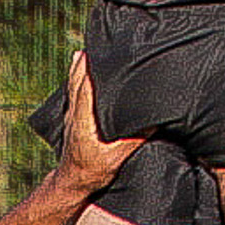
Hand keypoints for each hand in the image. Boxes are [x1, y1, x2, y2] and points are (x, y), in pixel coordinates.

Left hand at [56, 51, 144, 198]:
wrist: (72, 182)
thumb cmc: (93, 171)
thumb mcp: (116, 159)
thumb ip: (133, 140)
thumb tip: (153, 122)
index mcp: (84, 120)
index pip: (86, 88)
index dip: (92, 69)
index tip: (101, 52)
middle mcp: (75, 113)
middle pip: (78, 79)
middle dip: (88, 60)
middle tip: (101, 41)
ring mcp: (71, 114)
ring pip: (74, 82)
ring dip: (82, 64)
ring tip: (92, 46)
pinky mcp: (72, 116)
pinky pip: (73, 88)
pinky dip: (77, 73)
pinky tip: (79, 62)